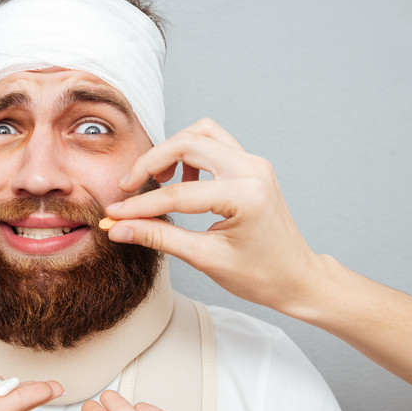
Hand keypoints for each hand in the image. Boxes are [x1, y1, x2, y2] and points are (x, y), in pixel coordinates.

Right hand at [102, 118, 322, 313]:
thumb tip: (120, 229)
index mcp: (246, 196)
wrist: (296, 277)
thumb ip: (159, 238)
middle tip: (128, 188)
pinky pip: (214, 143)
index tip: (114, 213)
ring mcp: (254, 163)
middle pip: (187, 142)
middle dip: (151, 162)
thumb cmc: (260, 275)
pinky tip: (182, 183)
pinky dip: (191, 154)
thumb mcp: (205, 259)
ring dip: (172, 150)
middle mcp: (253, 169)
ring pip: (201, 133)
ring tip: (157, 181)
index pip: (178, 193)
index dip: (140, 205)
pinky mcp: (252, 165)